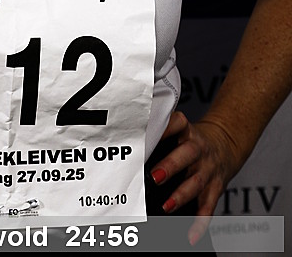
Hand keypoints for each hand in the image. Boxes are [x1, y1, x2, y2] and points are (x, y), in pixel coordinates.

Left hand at [149, 110, 240, 245]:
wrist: (224, 144)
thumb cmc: (191, 140)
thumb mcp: (180, 130)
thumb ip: (161, 136)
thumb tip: (133, 150)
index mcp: (186, 131)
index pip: (176, 123)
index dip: (165, 128)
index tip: (150, 135)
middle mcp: (198, 149)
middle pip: (186, 155)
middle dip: (170, 166)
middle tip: (154, 176)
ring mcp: (207, 169)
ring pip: (195, 182)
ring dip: (180, 195)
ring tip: (165, 206)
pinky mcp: (215, 188)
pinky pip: (208, 206)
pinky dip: (200, 222)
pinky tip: (191, 234)